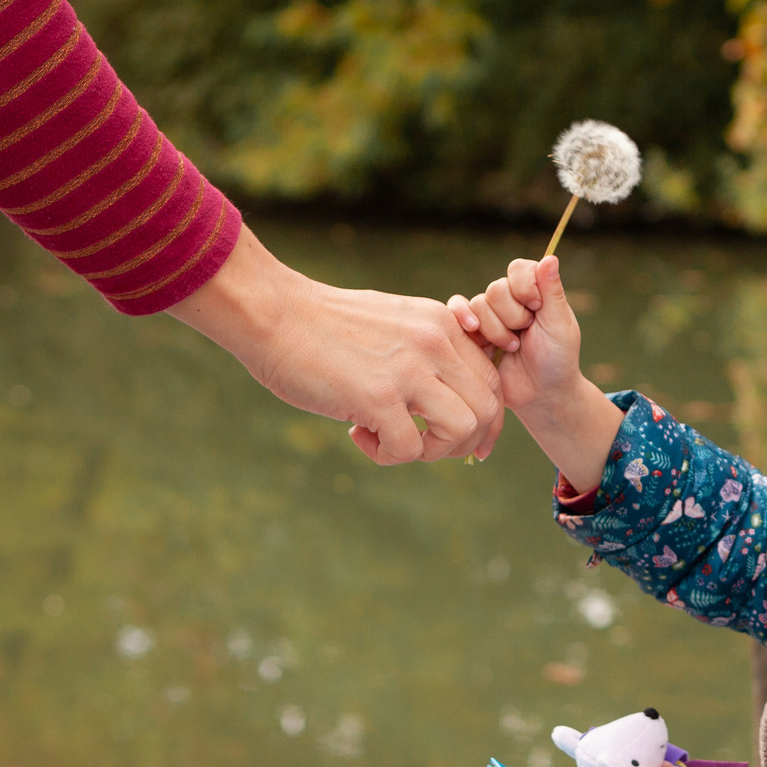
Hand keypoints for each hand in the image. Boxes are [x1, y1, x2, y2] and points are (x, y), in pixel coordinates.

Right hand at [169, 227, 503, 463]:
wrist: (274, 312)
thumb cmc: (324, 324)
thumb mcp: (394, 323)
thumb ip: (427, 350)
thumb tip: (445, 394)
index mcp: (443, 325)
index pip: (493, 382)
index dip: (487, 422)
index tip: (467, 444)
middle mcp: (435, 343)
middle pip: (487, 409)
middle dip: (462, 443)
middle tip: (421, 444)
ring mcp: (409, 369)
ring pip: (462, 429)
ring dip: (431, 451)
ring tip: (392, 441)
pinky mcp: (378, 395)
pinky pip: (409, 447)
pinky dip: (387, 454)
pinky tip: (358, 434)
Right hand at [456, 255, 624, 490]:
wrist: (540, 395)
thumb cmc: (557, 359)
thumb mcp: (560, 324)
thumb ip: (552, 291)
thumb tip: (551, 257)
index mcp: (534, 290)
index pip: (519, 269)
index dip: (525, 287)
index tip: (537, 307)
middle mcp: (510, 299)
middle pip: (496, 289)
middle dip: (513, 316)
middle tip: (526, 334)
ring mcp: (488, 315)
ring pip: (478, 304)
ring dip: (497, 329)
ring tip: (513, 347)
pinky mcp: (471, 332)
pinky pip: (455, 312)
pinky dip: (462, 316)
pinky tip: (473, 329)